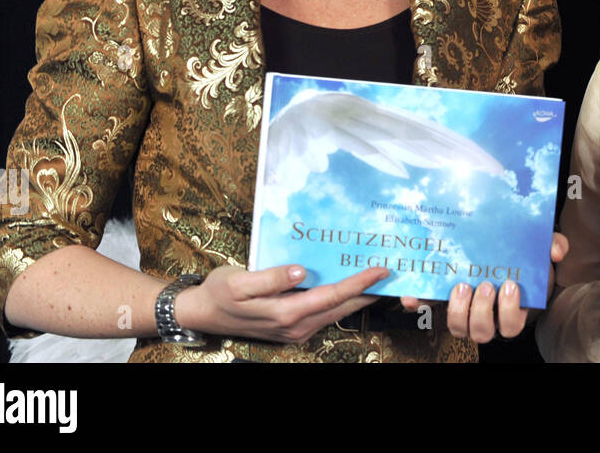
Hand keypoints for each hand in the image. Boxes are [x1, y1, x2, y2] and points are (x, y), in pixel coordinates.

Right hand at [176, 264, 388, 343]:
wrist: (204, 313)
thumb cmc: (220, 292)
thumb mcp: (239, 281)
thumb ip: (270, 278)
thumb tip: (299, 271)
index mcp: (286, 313)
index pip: (332, 296)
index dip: (358, 283)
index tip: (381, 269)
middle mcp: (297, 326)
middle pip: (342, 307)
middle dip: (370, 291)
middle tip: (395, 272)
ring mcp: (297, 329)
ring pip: (337, 311)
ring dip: (359, 296)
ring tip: (380, 276)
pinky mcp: (295, 327)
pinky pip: (326, 312)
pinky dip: (343, 299)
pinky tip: (352, 285)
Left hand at [400, 233, 569, 343]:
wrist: (500, 250)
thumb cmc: (522, 258)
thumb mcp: (539, 250)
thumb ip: (553, 245)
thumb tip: (556, 250)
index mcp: (512, 309)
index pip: (511, 325)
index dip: (509, 313)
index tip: (509, 286)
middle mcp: (487, 316)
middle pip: (482, 331)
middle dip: (482, 311)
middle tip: (485, 286)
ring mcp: (464, 310)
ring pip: (458, 327)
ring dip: (457, 310)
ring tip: (462, 285)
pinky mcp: (444, 299)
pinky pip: (430, 308)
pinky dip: (421, 303)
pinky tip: (414, 296)